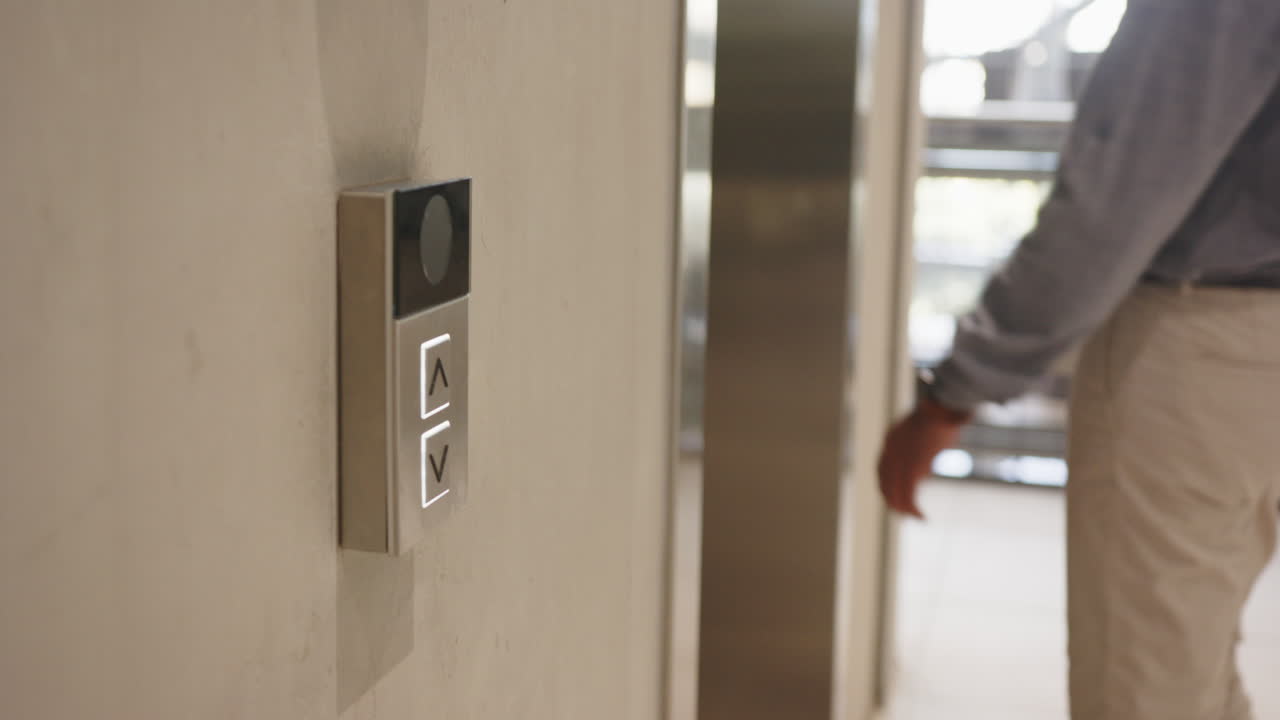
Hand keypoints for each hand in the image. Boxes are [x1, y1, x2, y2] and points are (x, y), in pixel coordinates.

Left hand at [877, 398, 970, 518]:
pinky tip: (922, 518)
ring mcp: (899, 461)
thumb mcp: (928, 422)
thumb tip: (937, 444)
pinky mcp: (912, 470)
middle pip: (884, 481)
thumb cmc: (942, 412)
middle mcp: (890, 451)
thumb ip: (926, 434)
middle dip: (890, 498)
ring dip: (902, 508)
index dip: (885, 483)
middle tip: (900, 512)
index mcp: (892, 438)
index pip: (881, 466)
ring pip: (894, 492)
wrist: (941, 408)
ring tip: (913, 517)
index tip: (890, 495)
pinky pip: (909, 496)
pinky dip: (913, 510)